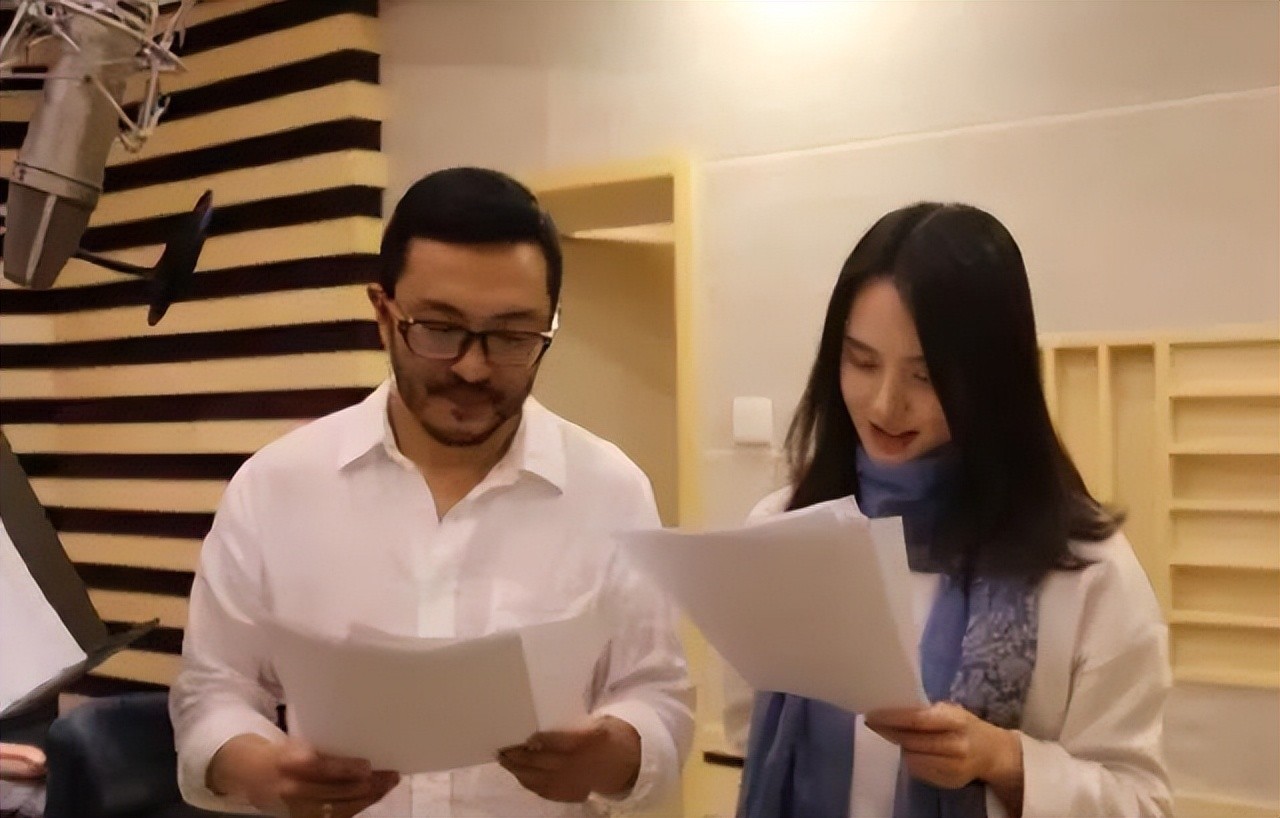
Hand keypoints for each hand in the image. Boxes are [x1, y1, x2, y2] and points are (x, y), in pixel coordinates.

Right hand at [208, 735, 399, 817]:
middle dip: (367, 787)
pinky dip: (355, 808)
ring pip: (338, 809)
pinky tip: (371, 798)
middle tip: (392, 776)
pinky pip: (333, 817)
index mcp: (290, 762)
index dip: (346, 771)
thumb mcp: (296, 743)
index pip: (321, 769)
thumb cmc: (282, 752)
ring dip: (367, 800)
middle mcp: (292, 788)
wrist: (248, 775)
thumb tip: (361, 736)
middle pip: (336, 793)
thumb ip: (321, 747)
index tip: (369, 766)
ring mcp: (296, 808)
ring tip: (388, 786)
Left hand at [496, 716, 640, 802]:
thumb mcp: (596, 722)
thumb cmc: (604, 738)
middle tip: (502, 750)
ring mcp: (572, 783)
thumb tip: (542, 715)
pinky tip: (519, 775)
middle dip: (519, 757)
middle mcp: (577, 764)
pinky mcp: (570, 794)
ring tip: (504, 761)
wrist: (622, 766)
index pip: (558, 741)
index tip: (526, 737)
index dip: (540, 741)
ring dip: (518, 770)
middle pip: (542, 762)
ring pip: (539, 778)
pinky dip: (528, 782)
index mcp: (587, 741)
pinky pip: (544, 790)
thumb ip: (572, 723)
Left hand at [865, 702, 1022, 809]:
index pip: (918, 720)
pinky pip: (918, 771)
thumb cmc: (964, 725)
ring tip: (892, 734)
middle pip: (912, 741)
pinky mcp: (949, 782)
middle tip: (873, 721)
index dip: (892, 718)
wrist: (992, 752)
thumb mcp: (950, 711)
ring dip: (899, 745)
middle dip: (889, 731)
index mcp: (956, 721)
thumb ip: (925, 711)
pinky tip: (909, 749)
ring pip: (912, 758)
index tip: (873, 713)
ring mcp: (954, 767)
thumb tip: (890, 706)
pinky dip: (910, 759)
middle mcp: (956, 746)